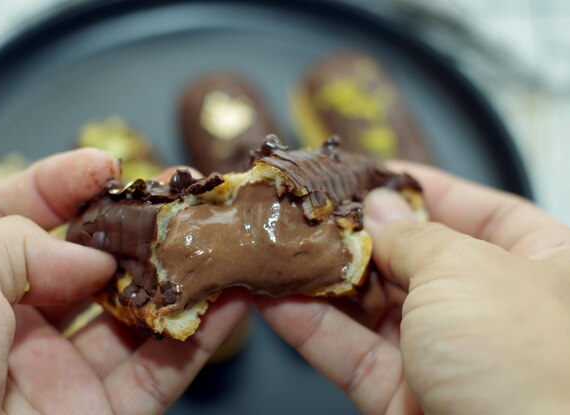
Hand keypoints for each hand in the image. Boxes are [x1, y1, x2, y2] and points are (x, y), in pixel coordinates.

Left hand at [0, 150, 247, 414]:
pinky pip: (161, 371)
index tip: (106, 167)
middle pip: (85, 262)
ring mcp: (60, 372)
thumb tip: (91, 259)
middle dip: (133, 226)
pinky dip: (199, 338)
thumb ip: (21, 241)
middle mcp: (13, 324)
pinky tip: (228, 300)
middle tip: (176, 197)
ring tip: (213, 238)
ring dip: (177, 277)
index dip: (58, 184)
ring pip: (133, 315)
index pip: (10, 214)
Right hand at [255, 162, 569, 414]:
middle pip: (413, 256)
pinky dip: (310, 325)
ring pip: (373, 305)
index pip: (479, 210)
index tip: (373, 173)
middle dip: (358, 233)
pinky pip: (350, 351)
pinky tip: (274, 296)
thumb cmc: (527, 364)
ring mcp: (446, 355)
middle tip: (309, 209)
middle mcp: (493, 309)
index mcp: (539, 265)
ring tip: (279, 245)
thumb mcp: (465, 271)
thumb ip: (413, 236)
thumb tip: (378, 209)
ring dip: (323, 277)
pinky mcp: (404, 395)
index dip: (424, 189)